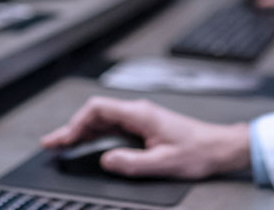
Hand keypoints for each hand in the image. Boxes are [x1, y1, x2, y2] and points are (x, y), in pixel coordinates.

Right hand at [41, 96, 249, 178]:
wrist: (220, 147)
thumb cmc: (198, 152)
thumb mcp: (163, 163)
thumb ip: (131, 163)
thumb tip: (107, 161)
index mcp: (140, 114)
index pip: (98, 109)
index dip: (76, 123)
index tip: (63, 139)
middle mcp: (138, 112)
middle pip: (96, 114)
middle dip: (72, 128)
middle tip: (53, 144)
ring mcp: (141, 118)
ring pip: (103, 120)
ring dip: (82, 132)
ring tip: (63, 145)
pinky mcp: (144, 126)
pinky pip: (113, 127)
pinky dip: (95, 135)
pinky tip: (87, 145)